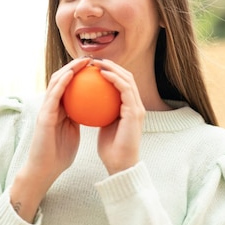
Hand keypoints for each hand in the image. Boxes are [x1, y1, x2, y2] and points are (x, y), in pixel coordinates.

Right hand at [10, 57, 90, 221]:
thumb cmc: (61, 154)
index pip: (69, 86)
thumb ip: (79, 118)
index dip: (79, 74)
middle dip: (75, 66)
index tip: (95, 66)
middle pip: (62, 79)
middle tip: (91, 58)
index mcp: (58, 109)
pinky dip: (62, 83)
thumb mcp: (73, 131)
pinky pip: (53, 95)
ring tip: (83, 61)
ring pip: (55, 82)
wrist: (46, 169)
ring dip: (69, 69)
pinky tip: (72, 74)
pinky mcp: (43, 116)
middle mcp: (50, 105)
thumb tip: (94, 108)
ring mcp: (45, 109)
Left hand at [91, 59, 144, 174]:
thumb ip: (100, 112)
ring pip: (127, 80)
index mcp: (130, 108)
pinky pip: (125, 90)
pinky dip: (114, 79)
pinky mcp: (135, 112)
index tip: (92, 67)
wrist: (120, 165)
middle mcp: (136, 105)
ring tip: (97, 63)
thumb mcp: (103, 125)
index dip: (110, 71)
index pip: (122, 83)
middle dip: (111, 65)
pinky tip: (102, 74)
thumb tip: (86, 101)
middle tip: (94, 60)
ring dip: (113, 68)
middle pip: (126, 77)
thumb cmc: (110, 148)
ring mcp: (137, 108)